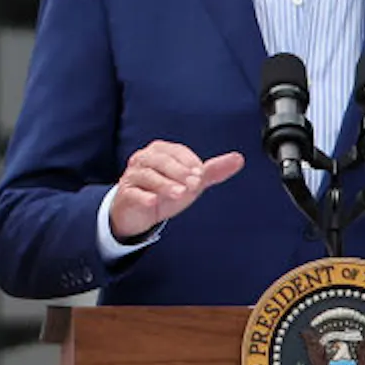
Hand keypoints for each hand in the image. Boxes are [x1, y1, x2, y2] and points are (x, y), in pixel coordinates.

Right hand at [108, 142, 243, 238]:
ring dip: (164, 185)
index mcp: (160, 151)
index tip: (201, 176)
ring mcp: (132, 176)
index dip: (189, 163)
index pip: (176, 152)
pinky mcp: (125, 194)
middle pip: (161, 161)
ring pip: (147, 176)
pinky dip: (143, 196)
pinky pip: (133, 193)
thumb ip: (213, 171)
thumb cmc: (166, 192)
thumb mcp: (191, 182)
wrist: (139, 213)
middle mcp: (144, 159)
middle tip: (195, 185)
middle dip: (179, 172)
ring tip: (180, 194)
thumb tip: (239, 159)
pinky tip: (152, 202)